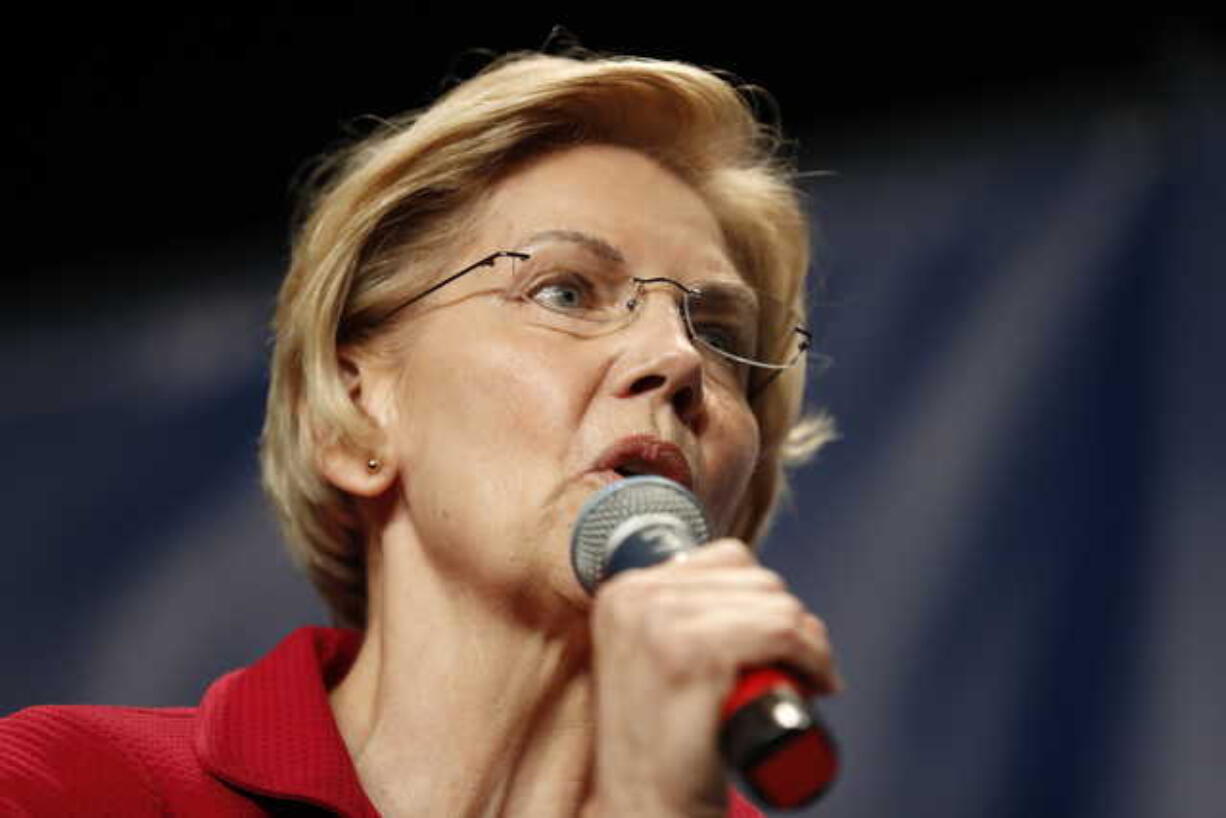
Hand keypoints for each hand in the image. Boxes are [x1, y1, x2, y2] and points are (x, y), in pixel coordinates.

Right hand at [582, 539, 839, 817]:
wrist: (645, 809)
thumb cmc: (662, 746)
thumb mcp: (652, 660)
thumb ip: (676, 616)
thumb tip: (745, 584)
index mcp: (624, 591)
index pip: (727, 557)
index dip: (765, 601)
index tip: (776, 642)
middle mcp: (634, 597)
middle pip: (756, 577)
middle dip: (789, 622)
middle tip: (793, 669)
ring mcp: (659, 623)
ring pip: (776, 603)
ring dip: (808, 643)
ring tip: (800, 681)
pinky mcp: (692, 654)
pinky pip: (782, 630)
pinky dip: (812, 655)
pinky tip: (814, 684)